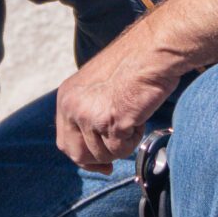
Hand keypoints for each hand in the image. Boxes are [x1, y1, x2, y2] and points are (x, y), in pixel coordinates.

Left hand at [55, 32, 180, 169]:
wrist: (152, 51)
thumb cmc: (133, 66)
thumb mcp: (96, 88)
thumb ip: (88, 111)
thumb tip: (91, 145)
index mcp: (66, 97)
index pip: (65, 142)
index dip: (82, 158)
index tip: (100, 165)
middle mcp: (73, 107)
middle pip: (78, 155)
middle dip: (99, 161)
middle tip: (115, 158)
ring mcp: (90, 116)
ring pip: (103, 155)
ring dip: (122, 144)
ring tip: (133, 118)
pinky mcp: (111, 123)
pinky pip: (121, 150)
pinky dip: (134, 139)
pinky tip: (139, 117)